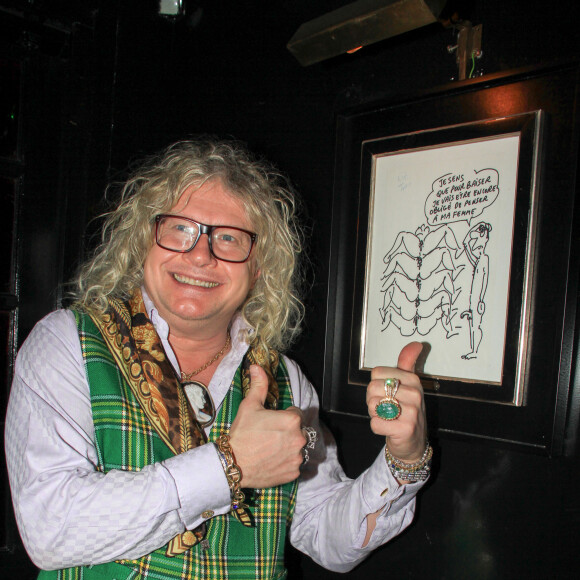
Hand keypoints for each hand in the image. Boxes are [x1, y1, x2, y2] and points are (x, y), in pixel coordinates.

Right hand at [229, 365, 304, 488]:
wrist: (234, 464)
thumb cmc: (242, 433)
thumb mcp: (250, 405)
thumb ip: (259, 385)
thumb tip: (257, 367)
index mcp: (292, 420)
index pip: (296, 413)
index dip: (284, 416)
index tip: (272, 422)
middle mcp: (299, 439)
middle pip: (299, 431)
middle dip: (287, 431)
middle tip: (269, 436)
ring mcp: (297, 457)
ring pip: (297, 448)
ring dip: (288, 447)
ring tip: (270, 448)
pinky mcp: (294, 473)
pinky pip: (294, 464)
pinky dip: (286, 462)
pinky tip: (272, 460)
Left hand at [366, 342, 426, 462]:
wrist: (414, 442)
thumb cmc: (407, 411)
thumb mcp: (409, 385)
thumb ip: (407, 363)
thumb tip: (417, 343)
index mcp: (413, 380)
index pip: (376, 372)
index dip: (376, 384)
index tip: (388, 393)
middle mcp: (415, 394)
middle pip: (372, 388)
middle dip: (373, 400)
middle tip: (386, 409)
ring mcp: (412, 412)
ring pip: (372, 405)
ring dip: (375, 414)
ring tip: (389, 418)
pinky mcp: (405, 429)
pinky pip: (375, 423)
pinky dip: (377, 427)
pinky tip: (389, 428)